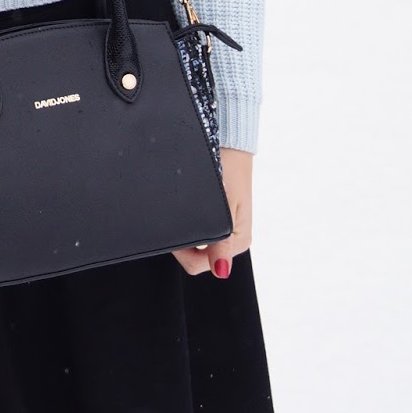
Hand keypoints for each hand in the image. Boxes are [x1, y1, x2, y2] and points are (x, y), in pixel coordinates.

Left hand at [171, 147, 252, 278]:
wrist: (230, 141)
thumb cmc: (228, 167)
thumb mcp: (225, 205)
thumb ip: (221, 241)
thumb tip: (221, 271)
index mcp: (238, 242)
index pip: (199, 264)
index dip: (181, 252)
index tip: (173, 230)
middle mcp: (232, 238)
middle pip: (196, 255)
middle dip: (182, 240)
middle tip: (175, 212)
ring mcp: (226, 227)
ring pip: (195, 241)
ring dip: (184, 227)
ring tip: (182, 203)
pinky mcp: (220, 215)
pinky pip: (199, 226)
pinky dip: (188, 217)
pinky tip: (186, 202)